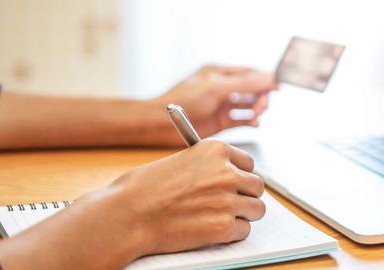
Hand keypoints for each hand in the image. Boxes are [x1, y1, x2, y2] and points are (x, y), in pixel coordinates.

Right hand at [112, 139, 265, 253]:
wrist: (127, 214)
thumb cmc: (143, 189)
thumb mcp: (181, 161)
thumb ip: (207, 166)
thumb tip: (228, 176)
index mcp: (216, 150)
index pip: (248, 163)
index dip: (240, 175)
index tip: (235, 183)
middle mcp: (227, 172)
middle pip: (257, 186)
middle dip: (245, 196)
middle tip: (230, 204)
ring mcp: (227, 200)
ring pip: (256, 209)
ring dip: (242, 215)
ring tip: (219, 218)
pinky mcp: (223, 227)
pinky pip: (243, 231)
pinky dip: (231, 233)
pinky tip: (211, 230)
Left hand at [150, 65, 277, 145]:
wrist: (160, 123)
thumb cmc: (183, 101)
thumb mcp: (216, 88)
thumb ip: (244, 83)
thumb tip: (268, 78)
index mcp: (218, 73)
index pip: (248, 72)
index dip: (264, 79)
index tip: (277, 86)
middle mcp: (221, 87)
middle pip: (250, 89)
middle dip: (260, 96)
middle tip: (263, 105)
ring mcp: (220, 105)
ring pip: (247, 104)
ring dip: (256, 108)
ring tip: (257, 114)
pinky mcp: (219, 121)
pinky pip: (240, 120)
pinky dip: (250, 121)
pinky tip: (255, 123)